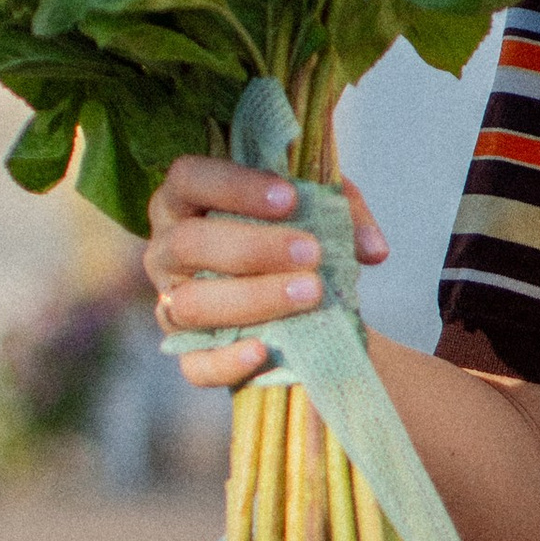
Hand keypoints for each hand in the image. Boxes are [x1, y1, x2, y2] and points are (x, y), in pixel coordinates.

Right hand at [144, 153, 387, 389]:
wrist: (292, 300)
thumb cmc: (292, 238)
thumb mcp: (316, 210)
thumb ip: (344, 214)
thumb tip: (373, 249)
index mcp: (186, 199)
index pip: (190, 177)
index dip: (234, 185)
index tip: (290, 198)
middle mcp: (166, 248)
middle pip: (190, 243)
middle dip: (253, 248)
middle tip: (311, 253)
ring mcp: (169, 302)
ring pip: (190, 303)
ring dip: (252, 298)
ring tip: (309, 294)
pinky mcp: (187, 351)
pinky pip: (194, 363)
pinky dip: (227, 360)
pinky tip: (263, 351)